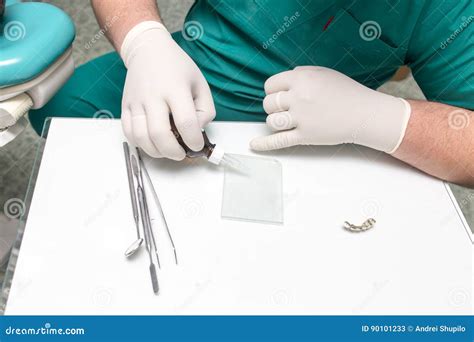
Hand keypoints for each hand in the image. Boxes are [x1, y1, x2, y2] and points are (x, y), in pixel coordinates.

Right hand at [121, 22, 214, 159]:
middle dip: (174, 151)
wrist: (148, 50)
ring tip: (168, 150)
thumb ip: (205, 110)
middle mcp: (153, 95)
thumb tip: (197, 131)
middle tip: (182, 153)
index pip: (185, 122)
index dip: (193, 140)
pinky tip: (153, 143)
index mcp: (175, 88)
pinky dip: (141, 144)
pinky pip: (129, 133)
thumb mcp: (200, 84)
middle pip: (160, 134)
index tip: (197, 144)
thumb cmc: (177, 68)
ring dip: (157, 151)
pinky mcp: (125, 107)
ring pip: (142, 137)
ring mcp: (136, 102)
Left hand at [250, 66, 410, 152]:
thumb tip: (282, 82)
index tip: (280, 95)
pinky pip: (278, 140)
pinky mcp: (305, 136)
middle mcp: (298, 97)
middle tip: (288, 108)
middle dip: (274, 106)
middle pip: (268, 103)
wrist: (365, 114)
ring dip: (276, 121)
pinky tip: (253, 145)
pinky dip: (264, 144)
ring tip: (288, 121)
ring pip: (271, 121)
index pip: (270, 85)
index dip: (273, 90)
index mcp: (301, 79)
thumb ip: (300, 74)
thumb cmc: (346, 92)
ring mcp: (301, 118)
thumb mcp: (323, 73)